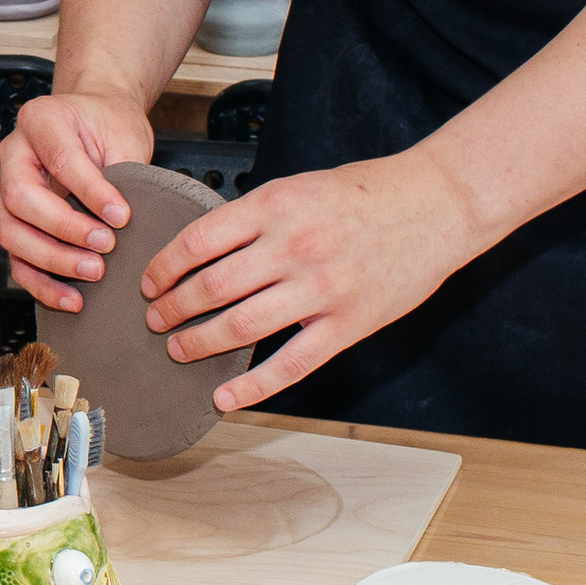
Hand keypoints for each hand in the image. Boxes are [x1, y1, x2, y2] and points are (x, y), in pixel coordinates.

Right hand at [0, 91, 154, 311]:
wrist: (95, 120)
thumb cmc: (108, 124)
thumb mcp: (123, 134)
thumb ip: (123, 171)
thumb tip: (123, 220)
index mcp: (40, 121)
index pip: (60, 159)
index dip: (90, 191)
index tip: (122, 216)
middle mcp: (14, 154)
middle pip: (20, 198)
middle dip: (64, 229)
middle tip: (105, 246)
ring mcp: (7, 189)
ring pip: (11, 233)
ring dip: (51, 260)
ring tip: (93, 273)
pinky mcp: (14, 221)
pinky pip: (16, 258)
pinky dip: (41, 284)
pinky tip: (72, 299)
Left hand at [139, 149, 481, 414]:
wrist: (436, 203)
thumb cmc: (365, 192)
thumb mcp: (296, 187)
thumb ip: (251, 216)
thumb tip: (200, 247)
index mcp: (274, 207)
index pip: (197, 242)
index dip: (163, 267)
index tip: (148, 282)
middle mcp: (292, 247)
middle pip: (211, 287)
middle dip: (172, 308)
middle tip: (153, 319)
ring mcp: (322, 288)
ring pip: (241, 326)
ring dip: (199, 342)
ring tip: (177, 348)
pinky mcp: (349, 323)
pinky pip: (292, 364)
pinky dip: (252, 386)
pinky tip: (224, 396)